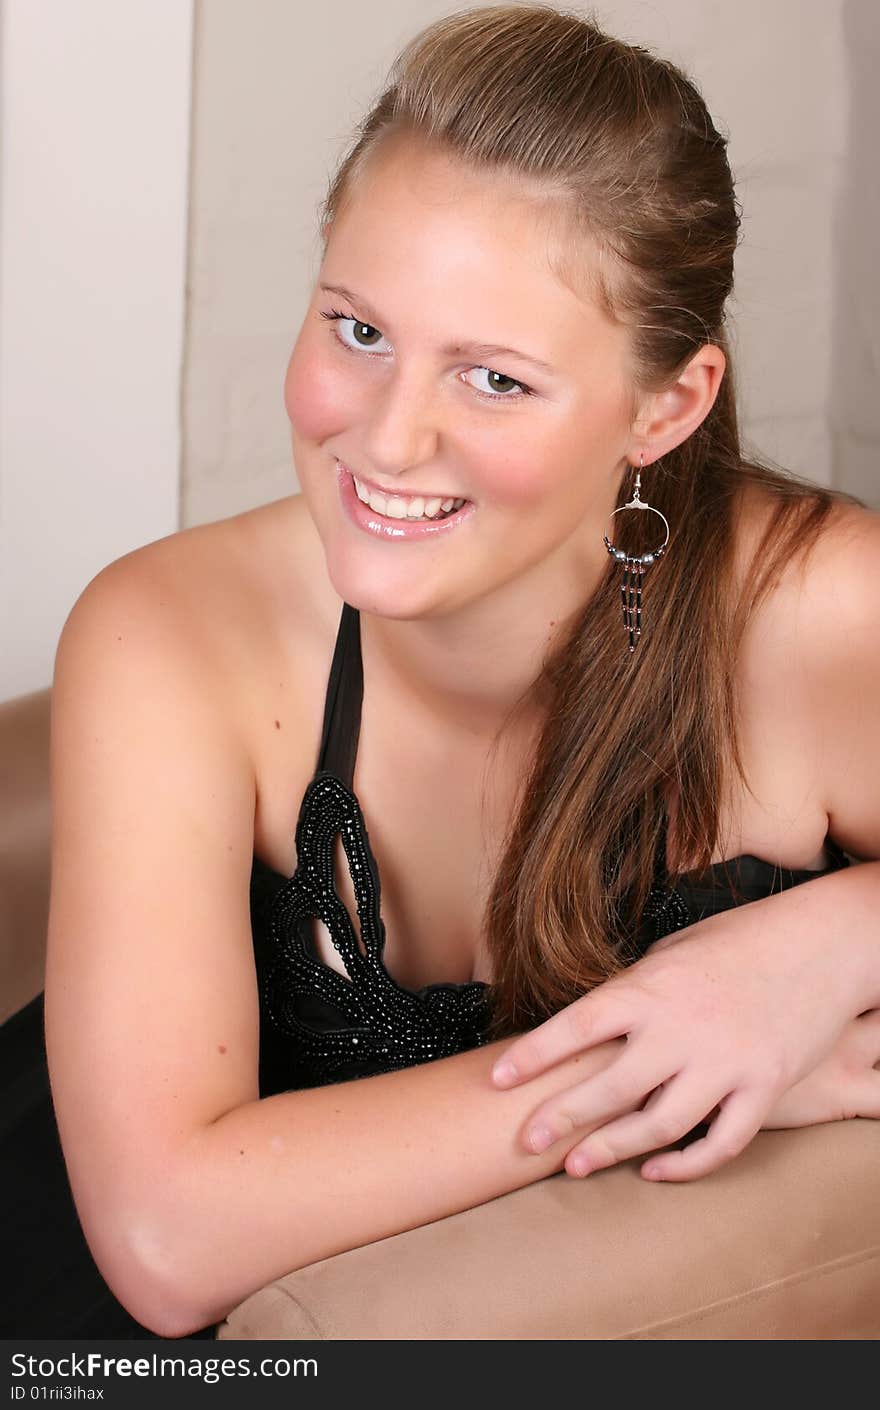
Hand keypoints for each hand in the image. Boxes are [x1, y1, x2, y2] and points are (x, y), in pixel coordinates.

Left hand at [490, 897, 863, 1181]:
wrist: (821, 943)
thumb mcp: (673, 951)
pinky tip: (655, 1171)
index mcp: (652, 986)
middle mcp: (682, 1029)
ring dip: (611, 1150)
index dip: (533, 1055)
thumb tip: (589, 1026)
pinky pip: (720, 1143)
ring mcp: (725, 1062)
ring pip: (658, 1124)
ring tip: (573, 1166)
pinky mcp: (762, 1088)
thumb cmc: (739, 940)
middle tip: (523, 1142)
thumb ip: (633, 992)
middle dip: (560, 1118)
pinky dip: (685, 1165)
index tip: (495, 1079)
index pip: (578, 1025)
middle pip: (609, 1087)